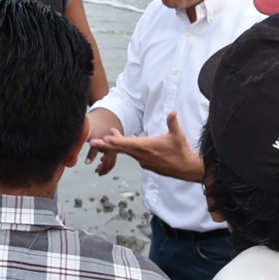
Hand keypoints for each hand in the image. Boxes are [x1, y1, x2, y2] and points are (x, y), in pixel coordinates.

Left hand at [88, 112, 203, 181]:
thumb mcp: (178, 135)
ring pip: (127, 152)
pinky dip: (128, 148)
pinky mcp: (147, 164)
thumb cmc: (181, 151)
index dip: (113, 141)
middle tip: (92, 143)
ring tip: (109, 137)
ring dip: (118, 145)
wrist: (186, 168)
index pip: (126, 144)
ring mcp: (144, 161)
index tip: (102, 140)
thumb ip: (173, 123)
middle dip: (106, 145)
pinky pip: (134, 155)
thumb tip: (173, 111)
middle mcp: (142, 155)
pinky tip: (128, 142)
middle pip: (121, 149)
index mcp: (146, 147)